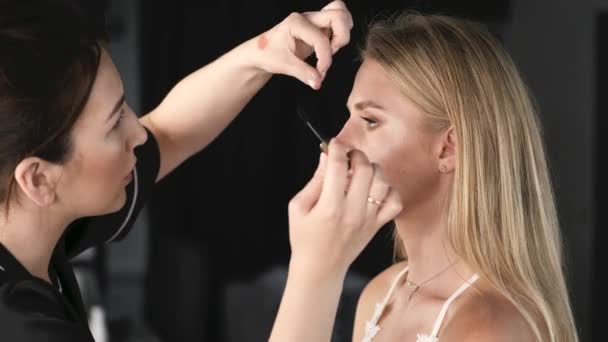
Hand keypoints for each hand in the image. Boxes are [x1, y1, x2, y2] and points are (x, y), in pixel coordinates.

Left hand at [252, 1, 352, 88]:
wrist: (261, 52)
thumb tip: (318, 82)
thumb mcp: (284, 65)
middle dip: (341, 37)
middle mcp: (307, 17)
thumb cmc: (268, 54)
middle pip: (338, 15)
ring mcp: (314, 20)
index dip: (325, 58)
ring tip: (331, 49)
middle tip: (332, 53)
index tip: (319, 72)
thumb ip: (303, 73)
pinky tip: (329, 48)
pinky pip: (337, 22)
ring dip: (342, 33)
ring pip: (340, 14)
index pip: (321, 39)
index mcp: (296, 23)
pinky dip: (339, 34)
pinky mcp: (318, 27)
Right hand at [287, 139, 402, 275]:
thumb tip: (325, 157)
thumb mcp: (298, 207)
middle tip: (347, 156)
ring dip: (372, 170)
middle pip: (364, 169)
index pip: (338, 166)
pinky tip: (373, 190)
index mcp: (329, 207)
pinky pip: (395, 201)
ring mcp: (368, 219)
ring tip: (359, 172)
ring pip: (382, 181)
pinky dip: (388, 191)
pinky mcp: (377, 226)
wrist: (320, 269)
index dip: (336, 148)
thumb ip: (314, 181)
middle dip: (355, 155)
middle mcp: (352, 212)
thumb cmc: (304, 238)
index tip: (333, 144)